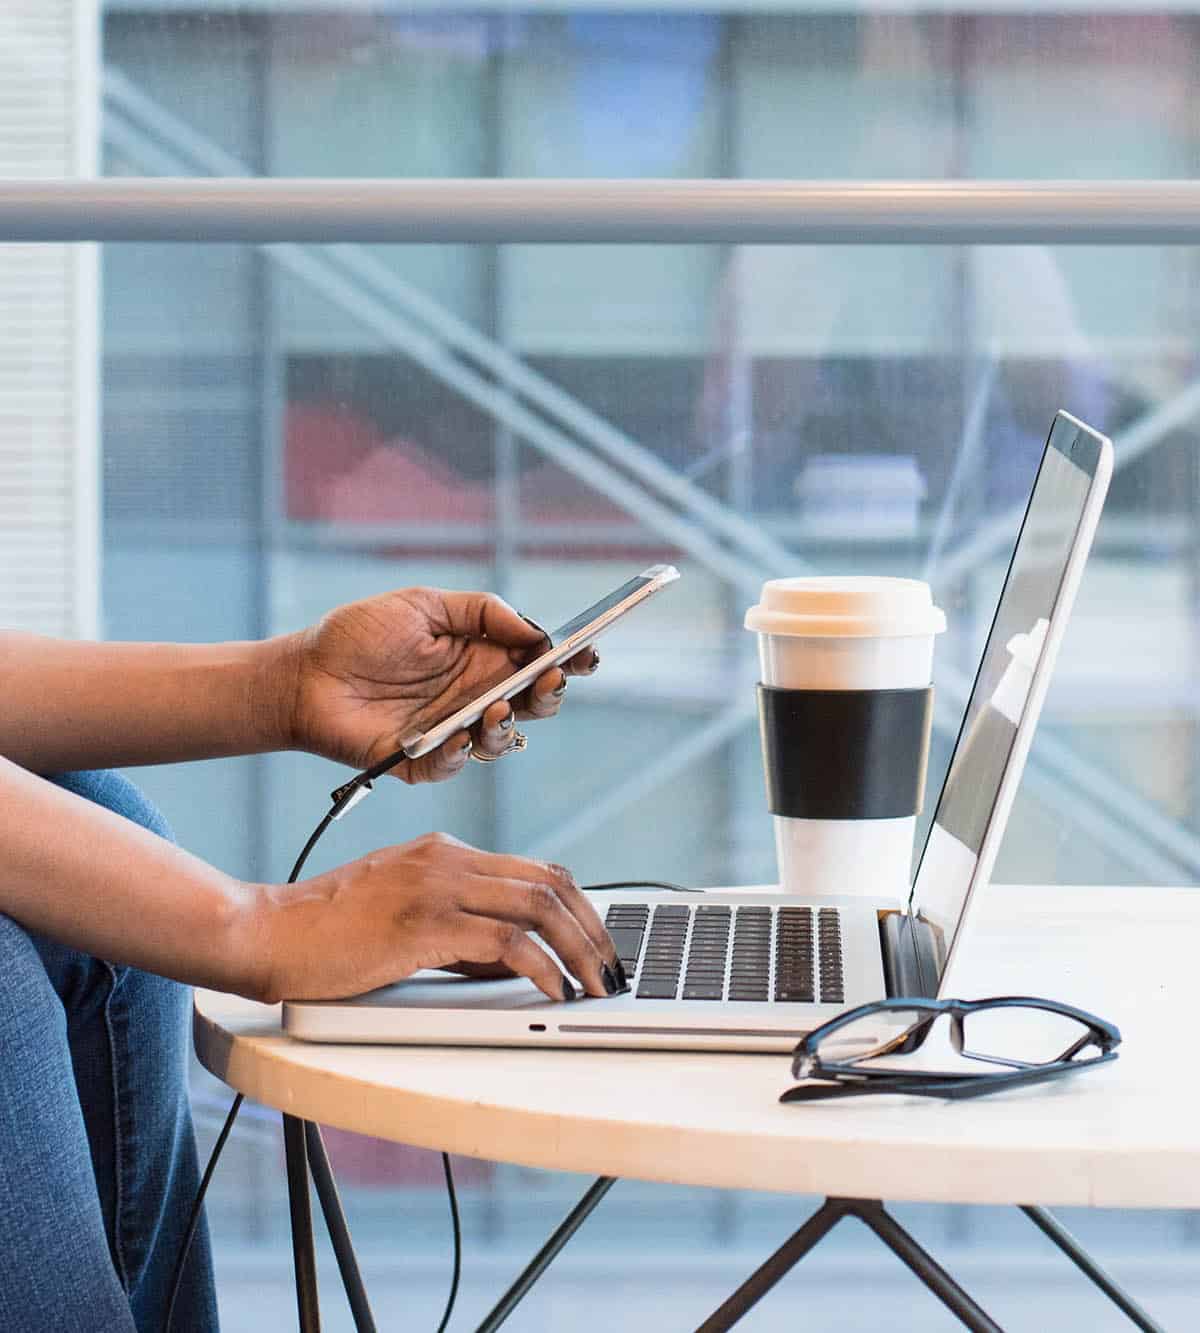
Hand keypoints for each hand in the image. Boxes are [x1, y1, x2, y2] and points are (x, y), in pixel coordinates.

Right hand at [253, 833, 622, 1003]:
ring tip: (597, 985)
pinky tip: (554, 991)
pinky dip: (542, 968)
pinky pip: (506, 942)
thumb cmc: (328, 932)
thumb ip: (459, 926)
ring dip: (579, 950)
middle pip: (550, 882)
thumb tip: (516, 961)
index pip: (536, 870)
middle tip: (613, 969)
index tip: (599, 943)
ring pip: (539, 906)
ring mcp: (437, 886)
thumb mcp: (404, 913)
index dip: (579, 908)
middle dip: (594, 929)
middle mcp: (448, 859)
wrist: (269, 933)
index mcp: (446, 852)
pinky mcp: (424, 923)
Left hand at [277, 587, 599, 782]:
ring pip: (502, 739)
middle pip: (533, 703)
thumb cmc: (360, 635)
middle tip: (548, 679)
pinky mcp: (422, 760)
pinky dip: (460, 754)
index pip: (538, 662)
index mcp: (483, 658)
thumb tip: (534, 629)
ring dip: (508, 725)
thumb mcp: (424, 605)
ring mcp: (452, 730)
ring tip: (497, 708)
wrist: (303, 674)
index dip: (568, 660)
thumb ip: (482, 612)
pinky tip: (459, 737)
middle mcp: (475, 696)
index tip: (586, 653)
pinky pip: (452, 765)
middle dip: (550, 693)